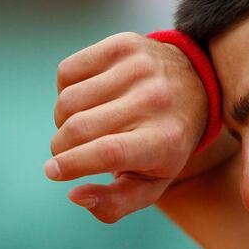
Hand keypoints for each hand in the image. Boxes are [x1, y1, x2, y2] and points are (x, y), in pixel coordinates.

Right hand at [46, 32, 207, 222]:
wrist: (194, 84)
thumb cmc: (164, 143)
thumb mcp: (153, 181)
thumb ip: (116, 203)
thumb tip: (75, 195)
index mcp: (165, 139)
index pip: (109, 152)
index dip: (73, 164)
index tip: (53, 172)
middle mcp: (154, 100)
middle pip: (80, 128)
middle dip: (62, 148)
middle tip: (69, 153)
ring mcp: (139, 68)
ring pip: (68, 100)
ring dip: (63, 120)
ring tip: (84, 125)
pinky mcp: (123, 44)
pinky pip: (67, 72)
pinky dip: (65, 90)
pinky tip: (88, 98)